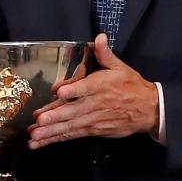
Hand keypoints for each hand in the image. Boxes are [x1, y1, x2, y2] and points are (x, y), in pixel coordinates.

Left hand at [29, 34, 157, 147]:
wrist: (148, 110)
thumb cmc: (132, 87)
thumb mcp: (120, 67)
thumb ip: (105, 54)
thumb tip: (99, 38)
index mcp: (100, 86)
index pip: (85, 88)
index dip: (72, 90)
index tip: (59, 92)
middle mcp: (95, 104)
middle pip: (73, 111)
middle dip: (55, 117)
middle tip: (39, 120)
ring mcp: (93, 120)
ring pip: (70, 127)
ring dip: (51, 132)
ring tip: (34, 136)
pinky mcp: (93, 131)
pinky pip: (72, 135)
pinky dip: (56, 139)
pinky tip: (41, 142)